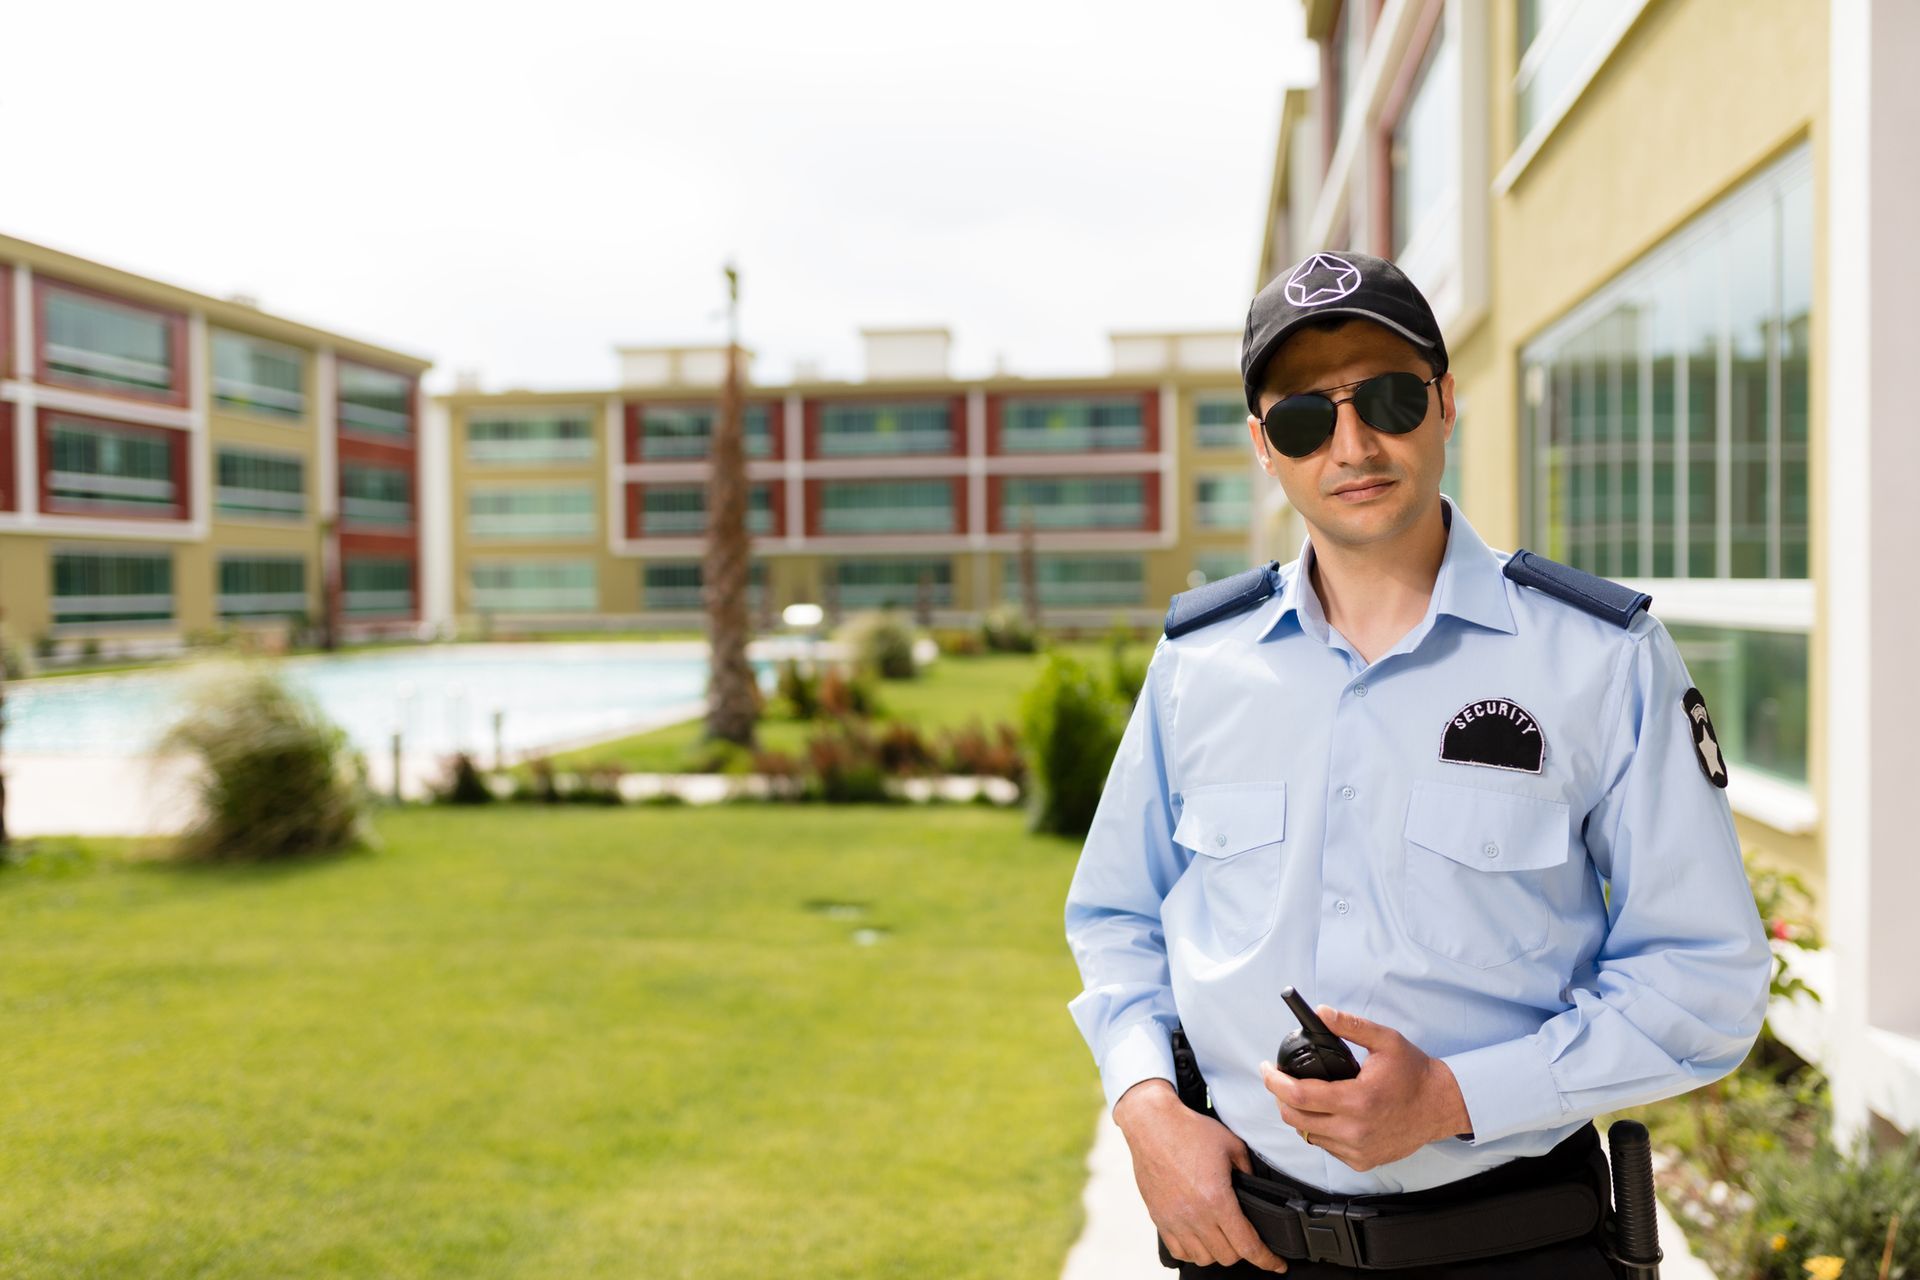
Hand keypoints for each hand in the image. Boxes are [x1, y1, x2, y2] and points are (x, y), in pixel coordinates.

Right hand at [1113, 1079, 1288, 1272]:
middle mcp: (1195, 1215)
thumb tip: (1254, 1186)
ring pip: (1204, 1258)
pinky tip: (1200, 1239)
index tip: (1276, 1264)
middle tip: (1247, 1238)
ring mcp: (1175, 1219)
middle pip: (1227, 1256)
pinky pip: (1179, 1251)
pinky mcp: (1159, 1218)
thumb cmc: (1188, 1131)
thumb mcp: (1231, 1145)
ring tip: (1223, 1238)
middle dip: (1243, 1252)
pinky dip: (1193, 1251)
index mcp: (1217, 1199)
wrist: (1152, 1124)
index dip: (1267, 1259)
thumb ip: (1248, 1169)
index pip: (1247, 1245)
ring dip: (1218, 1252)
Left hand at [1259, 1006, 1471, 1172]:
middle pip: (1294, 1119)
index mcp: (1358, 1100)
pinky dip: (1319, 1130)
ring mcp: (1358, 1149)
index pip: (1298, 1094)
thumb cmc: (1414, 1073)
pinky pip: (1326, 1147)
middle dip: (1280, 1097)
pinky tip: (1327, 1114)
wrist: (1441, 1106)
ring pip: (1307, 1135)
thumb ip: (1350, 1025)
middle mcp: (1355, 1130)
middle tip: (1281, 1080)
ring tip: (1305, 1095)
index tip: (1266, 1068)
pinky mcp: (1362, 1161)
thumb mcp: (1385, 1040)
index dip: (1273, 1081)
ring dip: (1299, 1115)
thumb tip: (1321, 1012)